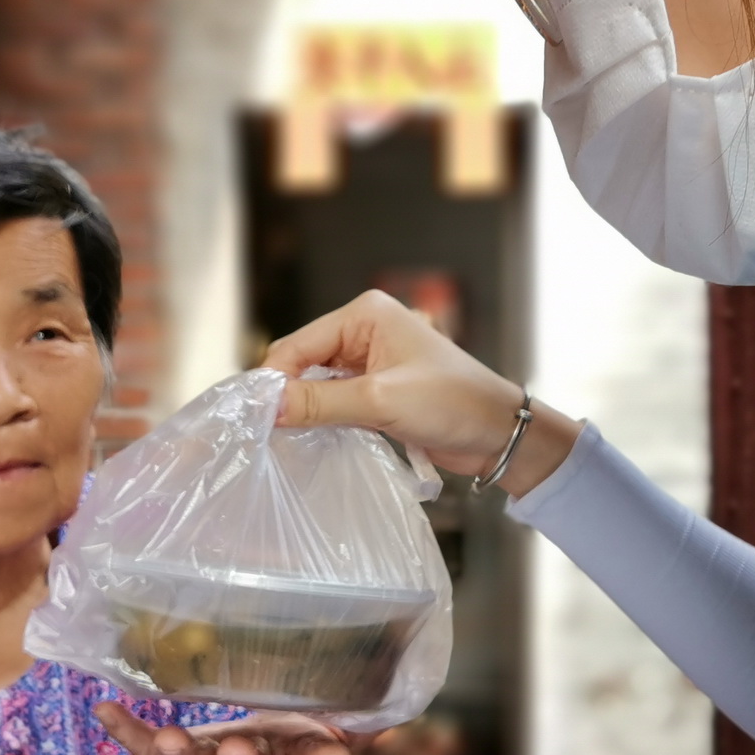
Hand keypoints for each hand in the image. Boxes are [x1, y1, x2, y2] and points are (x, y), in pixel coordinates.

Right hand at [260, 290, 579, 492]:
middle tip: (268, 433)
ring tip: (287, 440)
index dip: (275, 380)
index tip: (256, 417)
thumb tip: (267, 407)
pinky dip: (323, 418)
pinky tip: (313, 439)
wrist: (499, 432)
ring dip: (306, 410)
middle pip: (303, 362)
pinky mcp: (376, 389)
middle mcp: (364, 330)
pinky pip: (334, 400)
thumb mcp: (380, 401)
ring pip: (316, 384)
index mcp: (365, 313)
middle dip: (289, 395)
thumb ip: (320, 403)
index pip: (298, 343)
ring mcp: (370, 360)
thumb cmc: (452, 403)